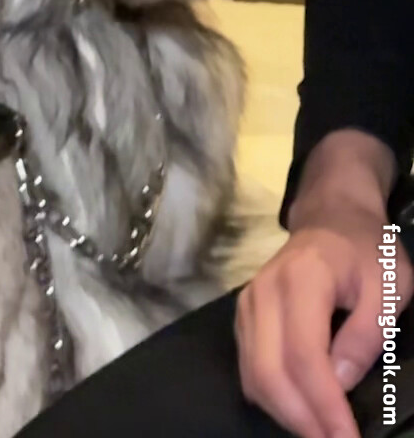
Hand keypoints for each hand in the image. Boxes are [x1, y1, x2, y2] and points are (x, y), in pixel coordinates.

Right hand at [237, 137, 409, 437]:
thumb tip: (340, 381)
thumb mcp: (389, 285)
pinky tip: (302, 413)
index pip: (305, 355)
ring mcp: (249, 304)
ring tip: (322, 434)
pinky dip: (274, 400)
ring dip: (288, 416)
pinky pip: (250, 369)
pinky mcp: (245, 317)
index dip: (325, 406)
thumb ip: (367, 333)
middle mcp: (264, 291)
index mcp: (302, 277)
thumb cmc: (367, 251)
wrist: (333, 218)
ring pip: (254, 376)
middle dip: (303, 420)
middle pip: (270, 372)